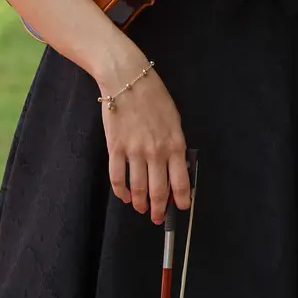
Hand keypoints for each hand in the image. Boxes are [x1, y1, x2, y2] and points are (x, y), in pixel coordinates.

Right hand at [99, 49, 190, 222]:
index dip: (182, 200)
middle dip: (159, 210)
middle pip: (159, 192)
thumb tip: (174, 169)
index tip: (181, 207)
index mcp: (175, 144)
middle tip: (157, 217)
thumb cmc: (154, 96)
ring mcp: (134, 152)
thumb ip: (175, 145)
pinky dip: (121, 192)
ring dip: (141, 204)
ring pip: (138, 189)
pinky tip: (125, 196)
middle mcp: (156, 152)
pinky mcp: (115, 148)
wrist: (127, 79)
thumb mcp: (174, 119)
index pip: (181, 182)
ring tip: (141, 208)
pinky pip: (117, 178)